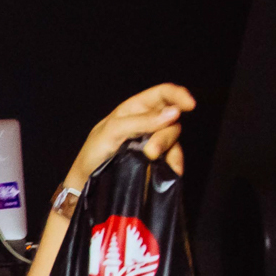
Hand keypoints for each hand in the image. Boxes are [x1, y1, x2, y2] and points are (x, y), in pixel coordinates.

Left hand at [67, 83, 196, 187]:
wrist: (86, 181)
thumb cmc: (94, 151)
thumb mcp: (112, 131)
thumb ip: (141, 121)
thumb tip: (174, 113)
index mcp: (136, 108)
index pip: (163, 94)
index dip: (178, 95)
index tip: (190, 105)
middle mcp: (148, 122)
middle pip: (172, 119)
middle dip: (165, 134)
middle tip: (151, 151)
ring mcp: (153, 140)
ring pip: (173, 138)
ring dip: (168, 149)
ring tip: (151, 160)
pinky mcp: (156, 159)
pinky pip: (173, 157)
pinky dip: (175, 163)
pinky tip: (174, 170)